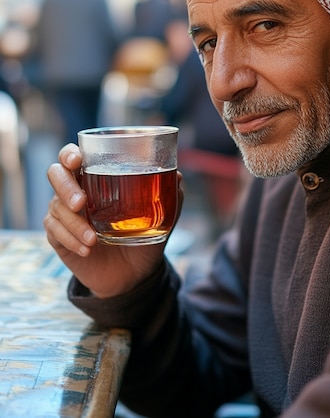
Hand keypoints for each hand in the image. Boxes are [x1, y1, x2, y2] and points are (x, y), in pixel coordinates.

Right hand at [44, 143, 183, 297]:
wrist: (133, 273)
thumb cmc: (143, 235)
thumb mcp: (161, 217)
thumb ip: (169, 196)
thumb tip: (177, 176)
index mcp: (96, 176)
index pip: (73, 155)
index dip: (70, 154)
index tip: (78, 160)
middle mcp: (76, 189)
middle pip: (55, 174)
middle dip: (65, 186)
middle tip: (81, 203)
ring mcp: (64, 213)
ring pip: (55, 207)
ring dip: (74, 223)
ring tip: (93, 239)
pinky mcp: (58, 236)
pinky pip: (55, 232)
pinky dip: (71, 239)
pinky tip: (87, 249)